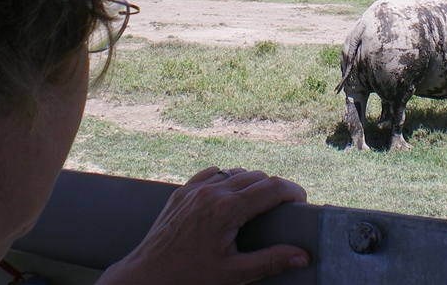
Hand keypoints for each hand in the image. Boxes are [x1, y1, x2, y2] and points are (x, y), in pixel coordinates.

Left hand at [97, 167, 309, 284]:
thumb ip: (269, 261)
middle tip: (283, 209)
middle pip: (256, 176)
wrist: (145, 278)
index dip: (292, 191)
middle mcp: (211, 191)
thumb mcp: (233, 274)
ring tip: (259, 205)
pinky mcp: (181, 192)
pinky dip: (226, 180)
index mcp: (226, 209)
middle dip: (274, 189)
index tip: (302, 201)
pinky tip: (229, 197)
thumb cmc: (187, 278)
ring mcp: (194, 189)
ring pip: (234, 172)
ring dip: (251, 183)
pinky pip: (211, 174)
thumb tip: (301, 255)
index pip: (271, 188)